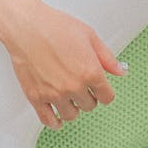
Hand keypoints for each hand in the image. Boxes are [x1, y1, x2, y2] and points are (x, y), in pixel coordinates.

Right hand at [0, 0, 126, 129]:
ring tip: (68, 95)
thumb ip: (107, 57)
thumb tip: (120, 71)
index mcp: (90, 72)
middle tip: (81, 85)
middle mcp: (74, 87)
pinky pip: (48, 120)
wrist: (26, 26)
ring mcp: (54, 94)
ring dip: (72, 107)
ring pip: (71, 115)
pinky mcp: (36, 97)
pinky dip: (54, 121)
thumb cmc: (55, 26)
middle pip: (89, 106)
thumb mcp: (89, 35)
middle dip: (88, 96)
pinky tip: (56, 114)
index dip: (104, 92)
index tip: (100, 89)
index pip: (107, 97)